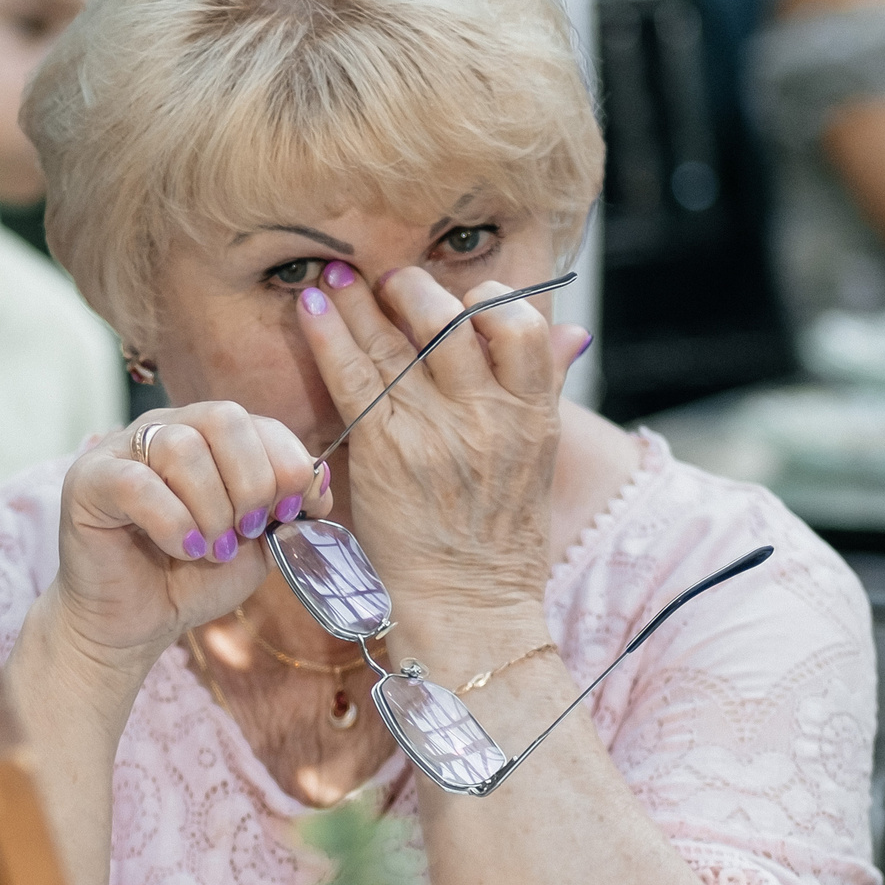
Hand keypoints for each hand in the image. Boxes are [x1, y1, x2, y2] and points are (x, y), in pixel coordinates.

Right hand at [36, 402, 330, 680]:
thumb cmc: (189, 579)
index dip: (287, 463)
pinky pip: (138, 484)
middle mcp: (161, 431)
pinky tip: (184, 551)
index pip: (256, 421)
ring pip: (182, 447)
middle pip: (222, 418)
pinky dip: (174, 522)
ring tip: (212, 550)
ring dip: (212, 508)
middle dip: (252, 481)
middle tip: (248, 531)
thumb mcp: (255, 543)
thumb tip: (318, 481)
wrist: (132, 625)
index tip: (293, 513)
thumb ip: (284, 509)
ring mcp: (120, 451)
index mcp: (204, 437)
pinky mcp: (88, 482)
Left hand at [294, 266, 586, 618]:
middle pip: (454, 321)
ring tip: (341, 277)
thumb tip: (572, 332)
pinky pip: (354, 375)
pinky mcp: (386, 449)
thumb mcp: (541, 460)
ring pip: (400, 340)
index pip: (519, 326)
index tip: (463, 293)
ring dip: (365, 300)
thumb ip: (544, 389)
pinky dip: (329, 334)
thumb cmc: (499, 540)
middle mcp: (488, 415)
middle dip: (419, 290)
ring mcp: (436, 430)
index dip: (488, 298)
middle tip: (391, 281)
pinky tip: (312, 306)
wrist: (470, 607)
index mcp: (533, 414)